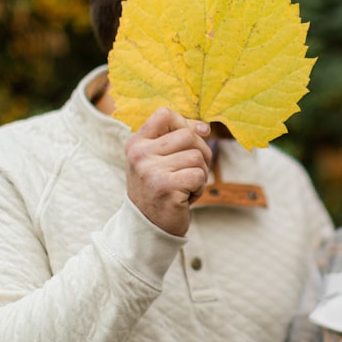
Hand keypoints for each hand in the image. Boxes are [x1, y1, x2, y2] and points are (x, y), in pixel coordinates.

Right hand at [125, 107, 212, 235]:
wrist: (147, 227)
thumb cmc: (160, 190)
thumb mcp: (159, 160)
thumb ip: (177, 139)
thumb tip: (205, 128)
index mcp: (136, 143)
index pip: (165, 114)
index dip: (186, 123)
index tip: (194, 138)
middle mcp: (140, 154)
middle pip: (188, 135)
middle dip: (201, 153)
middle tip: (191, 172)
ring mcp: (151, 170)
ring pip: (197, 156)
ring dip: (199, 174)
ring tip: (184, 187)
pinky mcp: (165, 187)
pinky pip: (199, 175)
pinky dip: (199, 188)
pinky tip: (186, 197)